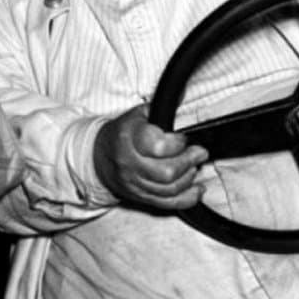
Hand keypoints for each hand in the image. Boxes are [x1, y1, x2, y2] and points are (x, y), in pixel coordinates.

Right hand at [93, 104, 208, 209]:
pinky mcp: (142, 198)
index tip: (183, 138)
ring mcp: (135, 184)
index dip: (176, 143)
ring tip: (194, 165)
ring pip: (169, 190)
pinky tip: (197, 189)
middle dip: (189, 161)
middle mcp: (130, 164)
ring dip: (189, 177)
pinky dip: (187, 198)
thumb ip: (159, 109)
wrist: (99, 158)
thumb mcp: (135, 115)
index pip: (156, 146)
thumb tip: (181, 95)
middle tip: (199, 152)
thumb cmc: (123, 134)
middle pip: (166, 172)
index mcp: (127, 139)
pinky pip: (168, 204)